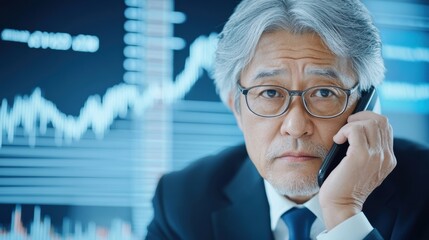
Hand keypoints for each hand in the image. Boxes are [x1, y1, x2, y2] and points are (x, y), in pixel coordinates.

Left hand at [319, 111, 396, 229]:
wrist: (341, 204)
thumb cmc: (345, 185)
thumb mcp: (362, 167)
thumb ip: (367, 150)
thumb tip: (356, 128)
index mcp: (388, 159)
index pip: (386, 127)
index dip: (369, 119)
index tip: (354, 124)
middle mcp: (386, 157)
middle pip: (380, 121)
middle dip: (361, 117)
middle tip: (346, 126)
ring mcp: (375, 156)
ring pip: (369, 123)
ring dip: (351, 125)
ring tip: (341, 136)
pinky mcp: (361, 156)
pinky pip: (355, 130)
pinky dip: (344, 131)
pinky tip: (337, 140)